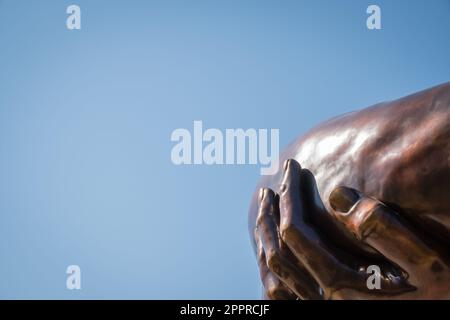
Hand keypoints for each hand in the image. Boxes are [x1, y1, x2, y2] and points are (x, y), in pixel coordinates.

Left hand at [254, 159, 449, 298]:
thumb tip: (338, 193)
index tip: (292, 165)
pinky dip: (271, 254)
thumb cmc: (441, 286)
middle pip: (276, 250)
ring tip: (267, 201)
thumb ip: (385, 229)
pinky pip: (281, 284)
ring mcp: (319, 305)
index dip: (290, 194)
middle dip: (271, 210)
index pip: (295, 231)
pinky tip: (276, 235)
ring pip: (275, 268)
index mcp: (341, 284)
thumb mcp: (427, 260)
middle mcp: (323, 299)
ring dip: (266, 231)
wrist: (442, 308)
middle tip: (273, 180)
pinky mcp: (325, 305)